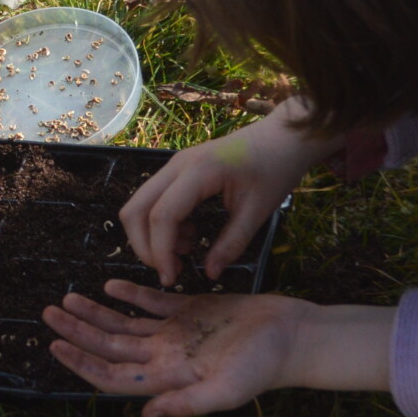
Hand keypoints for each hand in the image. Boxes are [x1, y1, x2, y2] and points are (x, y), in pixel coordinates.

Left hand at [44, 281, 313, 416]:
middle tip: (48, 314)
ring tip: (67, 299)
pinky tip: (109, 286)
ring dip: (96, 313)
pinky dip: (131, 295)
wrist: (296, 336)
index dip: (82, 364)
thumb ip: (186, 403)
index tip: (54, 347)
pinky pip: (153, 303)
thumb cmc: (265, 366)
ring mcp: (178, 334)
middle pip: (111, 346)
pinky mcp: (193, 311)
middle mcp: (167, 357)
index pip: (113, 374)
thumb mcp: (227, 390)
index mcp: (168, 376)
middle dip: (77, 333)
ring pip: (126, 323)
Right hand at [124, 96, 342, 284]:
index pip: (162, 216)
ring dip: (150, 235)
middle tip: (170, 270)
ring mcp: (173, 165)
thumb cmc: (275, 169)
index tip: (171, 279)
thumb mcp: (258, 212)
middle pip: (135, 209)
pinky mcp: (177, 170)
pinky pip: (153, 200)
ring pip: (139, 205)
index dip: (160, 251)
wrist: (282, 137)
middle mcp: (176, 165)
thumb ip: (232, 244)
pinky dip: (160, 224)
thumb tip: (210, 274)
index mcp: (199, 172)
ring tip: (185, 253)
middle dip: (143, 246)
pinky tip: (188, 236)